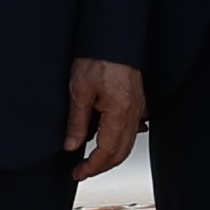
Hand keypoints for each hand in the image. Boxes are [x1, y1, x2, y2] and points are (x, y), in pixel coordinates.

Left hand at [64, 58, 145, 179]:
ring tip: (92, 160)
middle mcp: (133, 113)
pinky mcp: (137, 102)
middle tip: (82, 171)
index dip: (91, 167)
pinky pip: (132, 130)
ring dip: (111, 156)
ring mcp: (138, 108)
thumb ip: (77, 121)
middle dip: (101, 167)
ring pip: (128, 143)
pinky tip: (110, 141)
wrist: (114, 37)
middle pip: (120, 153)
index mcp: (119, 113)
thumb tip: (72, 145)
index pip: (106, 152)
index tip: (77, 173)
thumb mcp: (79, 90)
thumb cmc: (99, 57)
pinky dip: (120, 142)